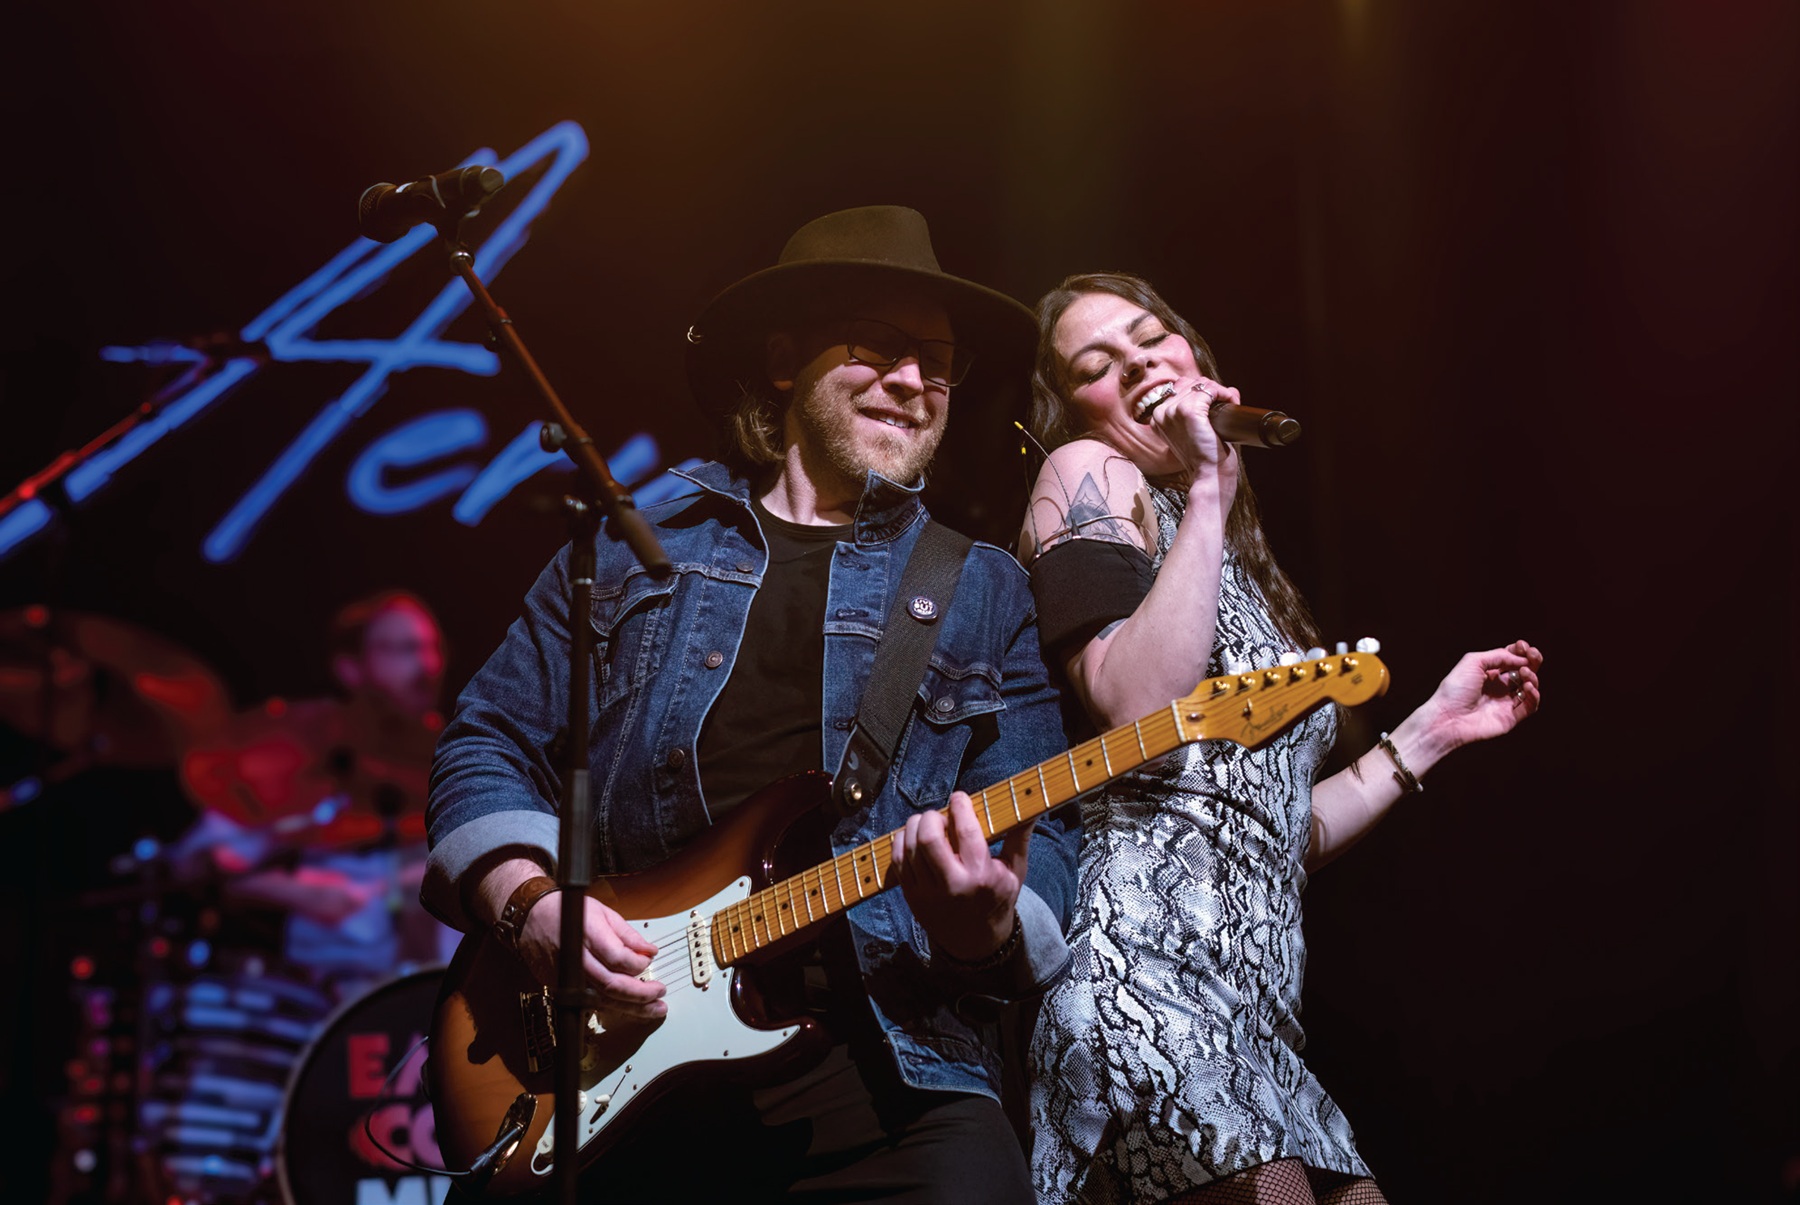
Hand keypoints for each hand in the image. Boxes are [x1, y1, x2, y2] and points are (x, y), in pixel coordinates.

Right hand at [514, 893, 666, 1026]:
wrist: (532, 918)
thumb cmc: (568, 911)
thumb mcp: (603, 913)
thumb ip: (628, 935)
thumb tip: (649, 951)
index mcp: (587, 935)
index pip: (618, 958)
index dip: (638, 963)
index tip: (649, 961)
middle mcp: (576, 959)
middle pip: (612, 985)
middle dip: (641, 994)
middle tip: (661, 992)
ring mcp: (567, 977)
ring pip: (603, 1000)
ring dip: (632, 1008)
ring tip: (654, 1008)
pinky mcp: (561, 988)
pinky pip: (591, 1003)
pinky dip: (613, 1007)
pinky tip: (630, 1008)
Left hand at [890, 792, 1029, 962]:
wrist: (975, 941)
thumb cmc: (997, 900)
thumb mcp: (1015, 872)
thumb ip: (1019, 838)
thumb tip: (1032, 809)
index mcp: (981, 876)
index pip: (966, 831)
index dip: (959, 806)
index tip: (959, 797)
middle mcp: (953, 884)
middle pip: (930, 837)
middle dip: (932, 816)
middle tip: (940, 814)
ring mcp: (928, 892)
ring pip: (910, 846)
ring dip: (915, 825)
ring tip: (927, 823)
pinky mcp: (912, 896)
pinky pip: (897, 861)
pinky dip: (901, 841)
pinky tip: (912, 836)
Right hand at [1149, 378, 1240, 509]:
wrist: (1209, 476)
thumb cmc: (1205, 458)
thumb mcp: (1197, 431)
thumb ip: (1203, 410)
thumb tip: (1228, 390)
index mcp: (1158, 418)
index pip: (1179, 388)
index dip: (1201, 393)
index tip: (1216, 404)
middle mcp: (1161, 413)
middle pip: (1189, 383)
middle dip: (1211, 390)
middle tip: (1225, 404)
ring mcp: (1173, 411)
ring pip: (1201, 384)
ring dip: (1219, 391)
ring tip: (1229, 404)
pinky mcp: (1188, 411)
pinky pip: (1210, 389)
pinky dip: (1224, 393)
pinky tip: (1230, 403)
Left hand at [1413, 639, 1543, 755]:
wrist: (1447, 717)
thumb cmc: (1455, 689)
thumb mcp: (1474, 662)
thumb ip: (1499, 656)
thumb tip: (1521, 658)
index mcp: (1488, 673)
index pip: (1511, 659)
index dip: (1520, 652)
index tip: (1523, 646)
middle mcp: (1499, 687)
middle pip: (1524, 672)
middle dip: (1532, 661)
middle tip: (1533, 655)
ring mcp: (1505, 703)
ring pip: (1530, 688)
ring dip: (1532, 677)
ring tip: (1524, 672)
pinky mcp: (1510, 718)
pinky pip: (1530, 706)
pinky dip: (1534, 695)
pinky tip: (1527, 687)